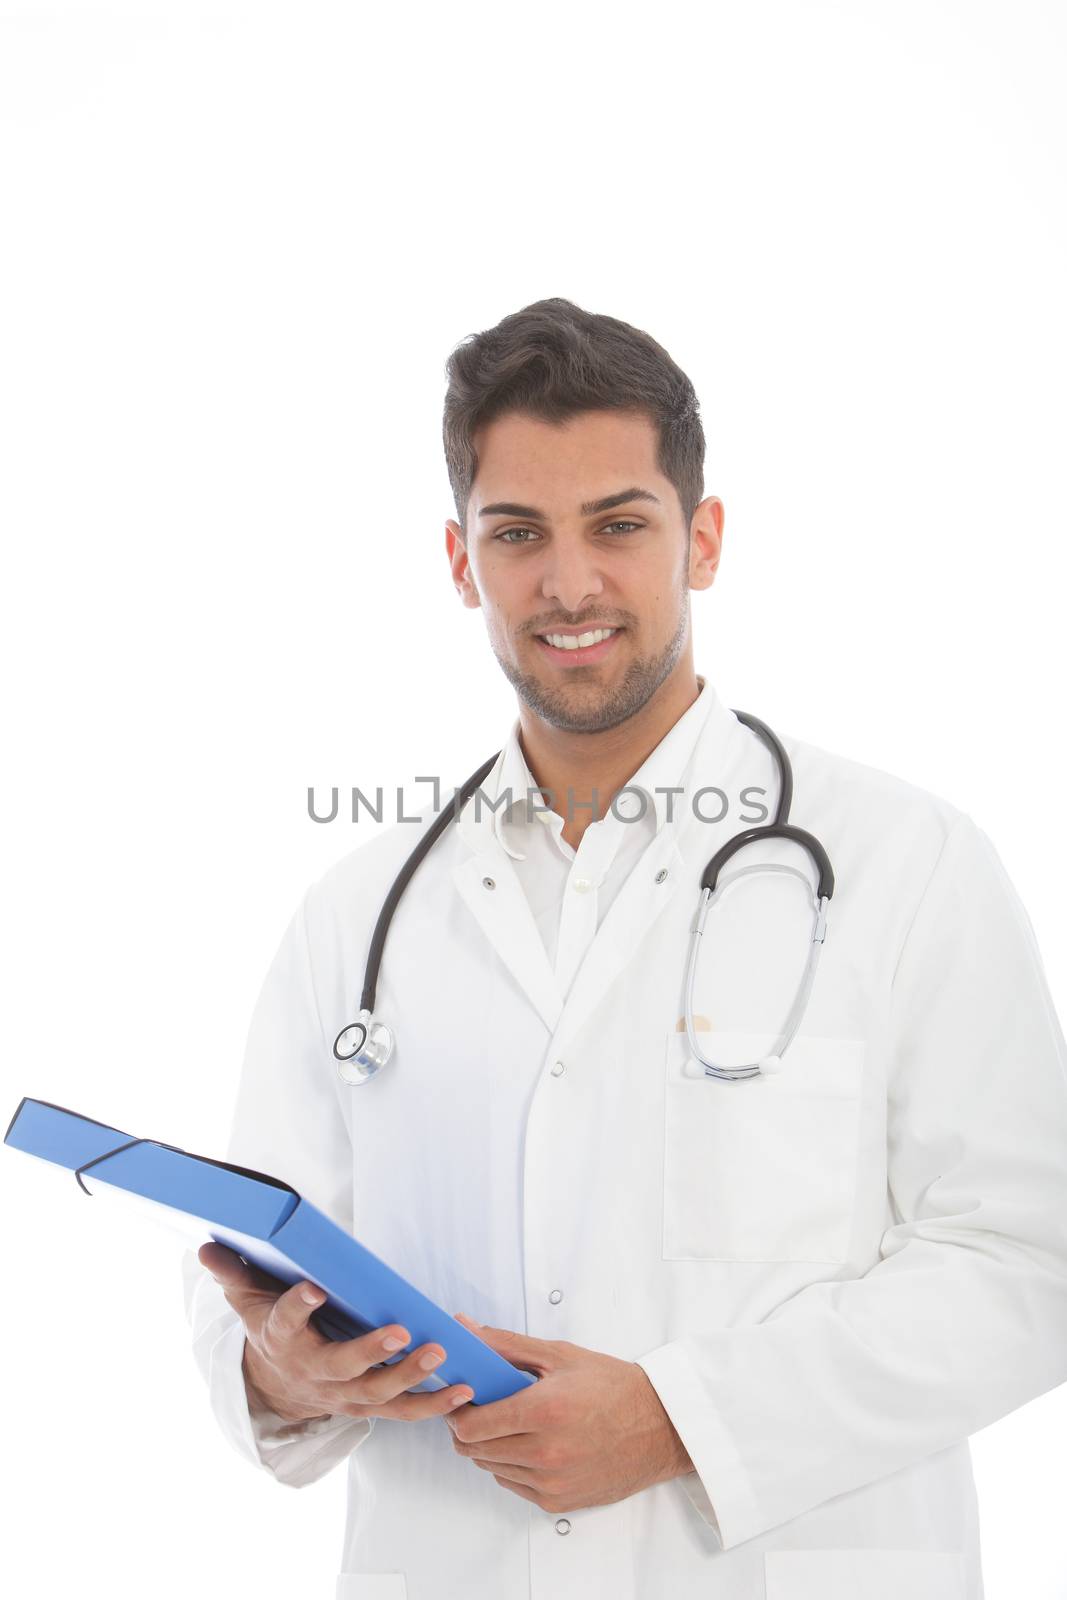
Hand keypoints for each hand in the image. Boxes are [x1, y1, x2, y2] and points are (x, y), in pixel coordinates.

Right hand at [198, 1241, 472, 1423]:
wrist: (278, 1386)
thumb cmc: (271, 1329)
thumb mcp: (247, 1301)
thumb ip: (234, 1273)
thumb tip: (208, 1246)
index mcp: (282, 1339)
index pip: (286, 1321)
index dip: (298, 1305)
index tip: (313, 1287)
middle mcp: (314, 1371)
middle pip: (342, 1368)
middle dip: (371, 1352)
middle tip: (400, 1332)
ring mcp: (344, 1394)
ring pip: (378, 1393)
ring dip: (411, 1377)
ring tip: (441, 1353)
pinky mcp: (369, 1406)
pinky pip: (403, 1411)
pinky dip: (435, 1405)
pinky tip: (464, 1390)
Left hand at [444, 1312, 693, 1513]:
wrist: (661, 1427)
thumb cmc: (615, 1387)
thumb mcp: (560, 1355)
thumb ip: (506, 1345)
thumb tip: (466, 1331)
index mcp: (544, 1412)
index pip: (471, 1426)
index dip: (458, 1412)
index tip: (463, 1398)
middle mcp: (545, 1454)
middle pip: (475, 1450)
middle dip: (470, 1427)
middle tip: (483, 1407)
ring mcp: (551, 1483)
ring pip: (492, 1469)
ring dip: (491, 1446)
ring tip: (511, 1422)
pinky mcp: (558, 1502)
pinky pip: (513, 1485)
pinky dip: (512, 1465)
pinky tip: (530, 1443)